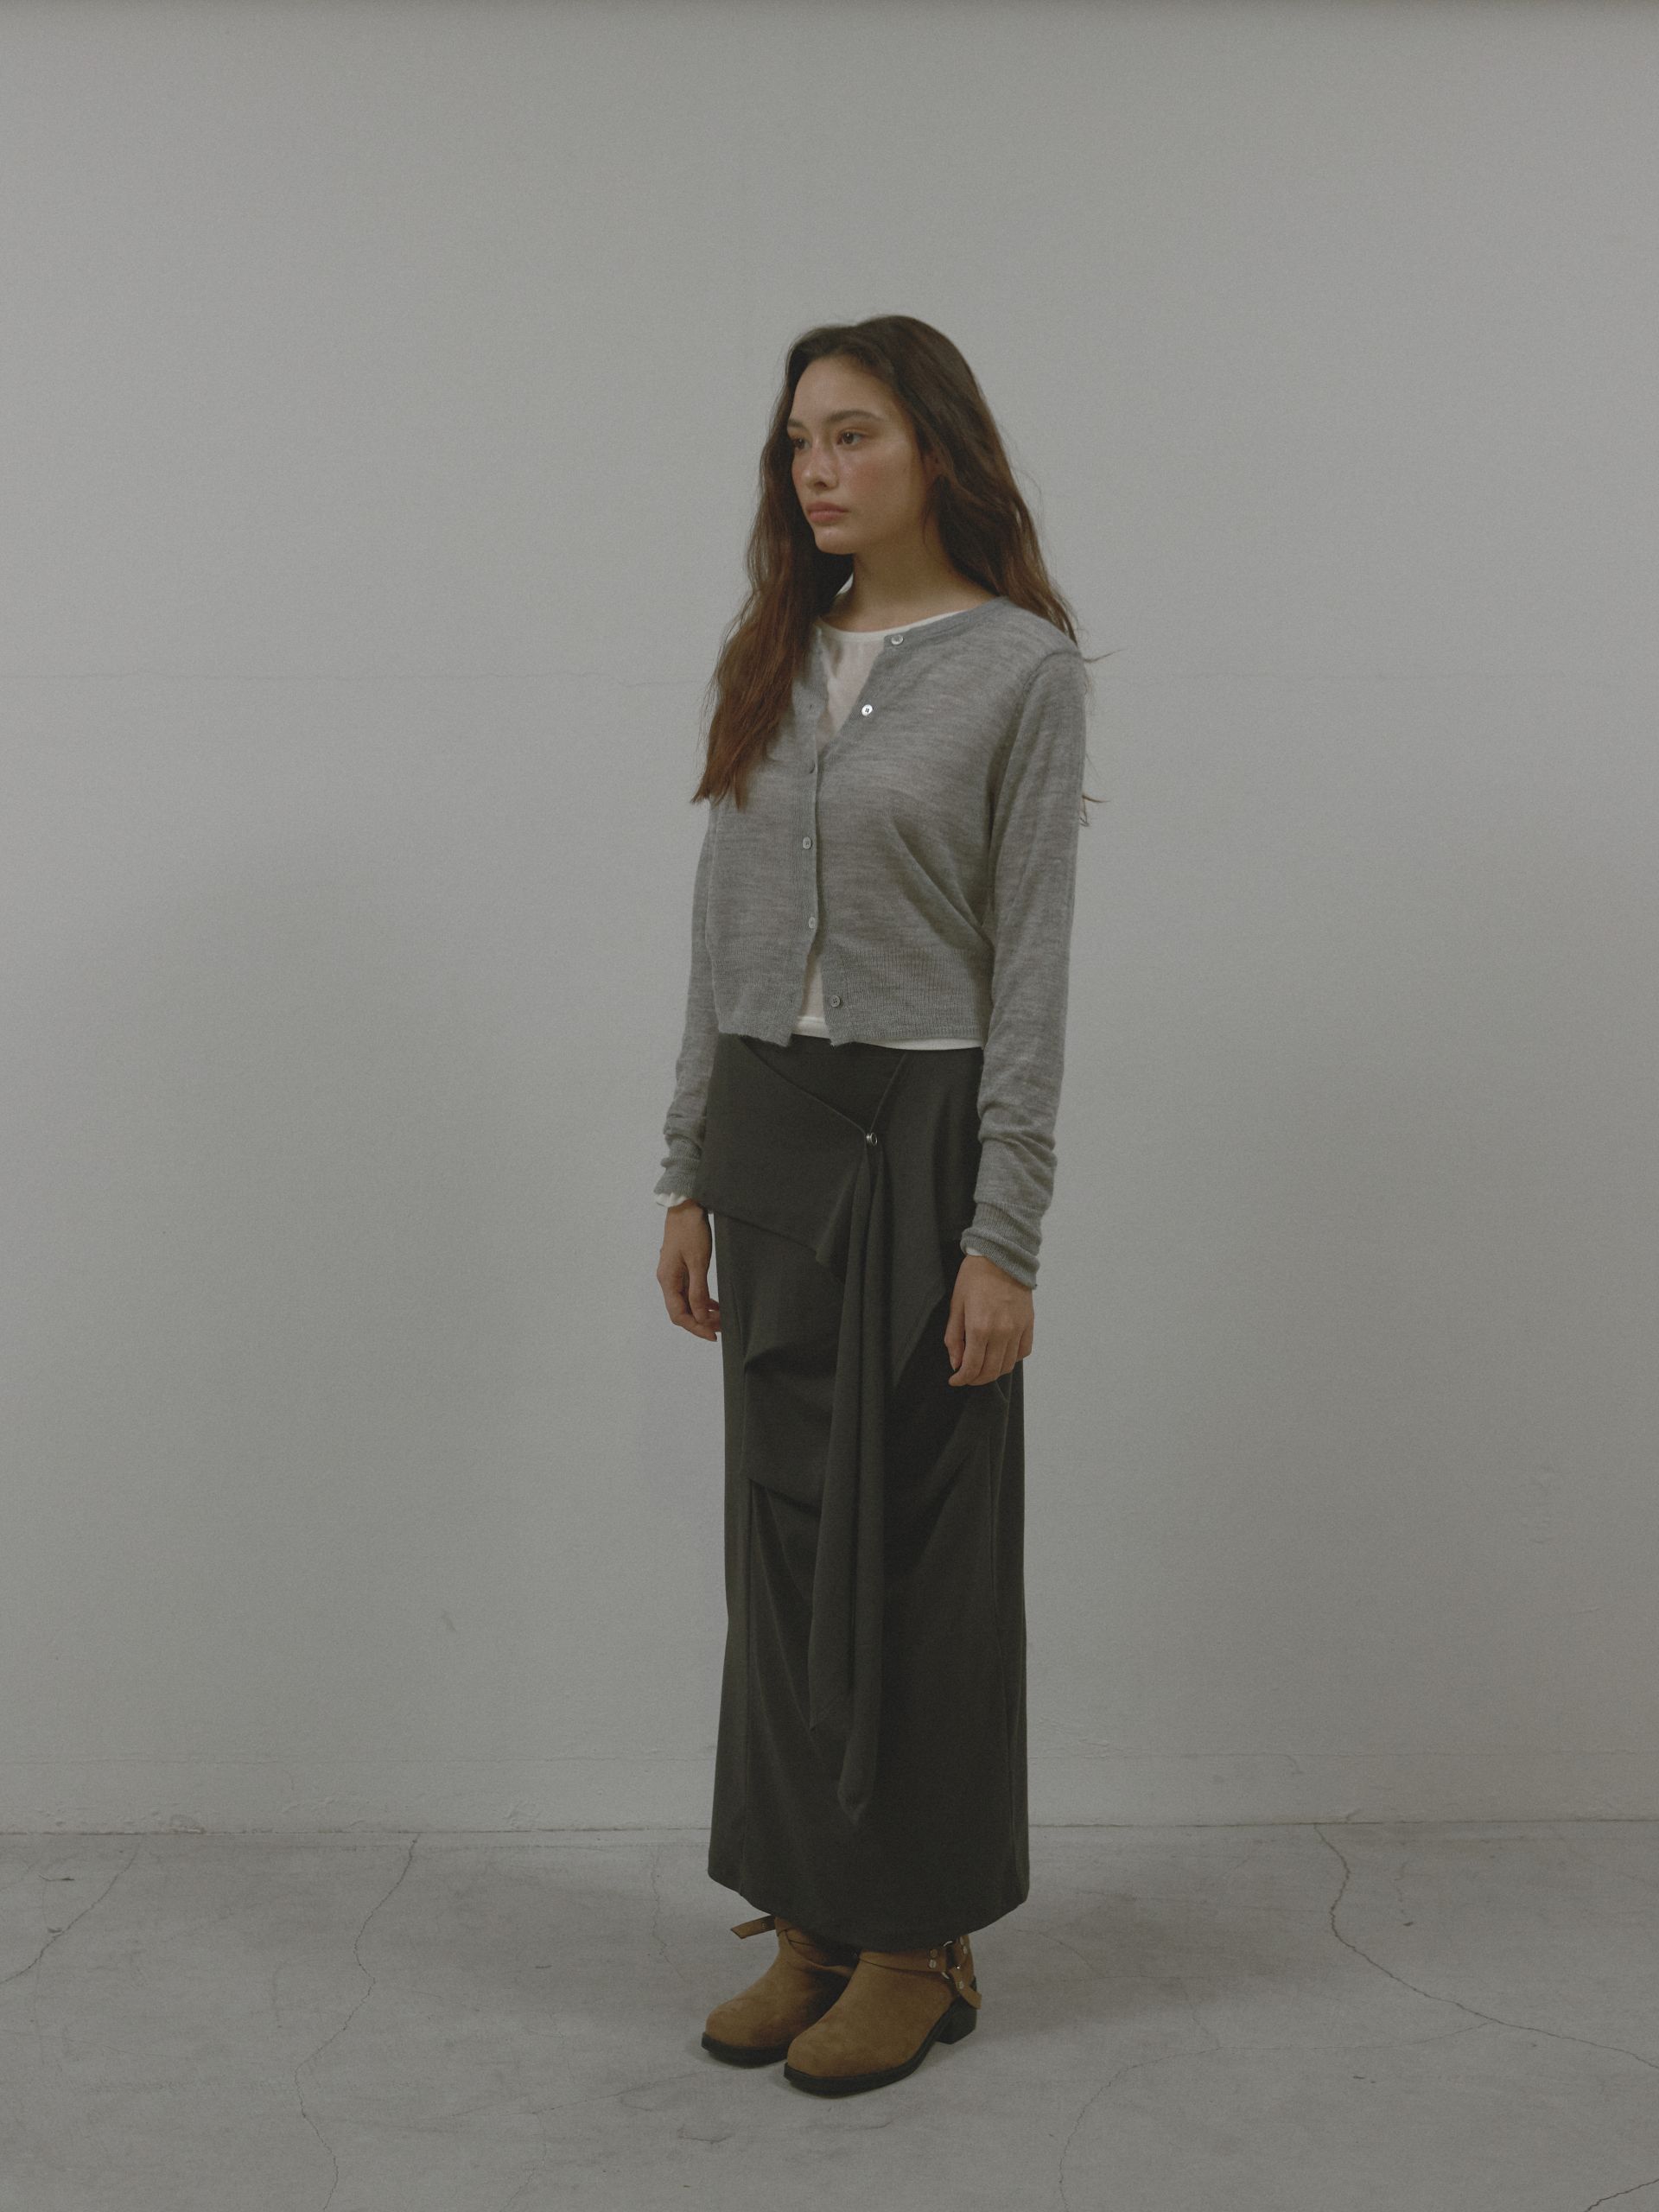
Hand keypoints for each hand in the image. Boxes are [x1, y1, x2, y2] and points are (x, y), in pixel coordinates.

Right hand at [657, 1200, 719, 1341]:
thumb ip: (698, 1292)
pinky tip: (714, 1304)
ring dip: (702, 1312)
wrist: (686, 1207)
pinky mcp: (680, 1268)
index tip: (712, 1335)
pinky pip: (689, 1291)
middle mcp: (667, 1280)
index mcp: (668, 1280)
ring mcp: (672, 1274)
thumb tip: (700, 1317)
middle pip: (681, 1310)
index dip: (695, 1327)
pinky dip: (701, 1300)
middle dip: (701, 1322)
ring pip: (686, 1302)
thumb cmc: (691, 1231)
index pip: (678, 1315)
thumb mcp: (698, 1262)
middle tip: (722, 1327)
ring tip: (721, 1318)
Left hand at [944, 1252, 1032, 1385]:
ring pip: (1008, 1365)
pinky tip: (1001, 1355)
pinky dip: (1012, 1359)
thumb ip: (954, 1337)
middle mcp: (1001, 1332)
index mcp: (979, 1327)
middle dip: (976, 1379)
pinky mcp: (1028, 1323)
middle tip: (967, 1377)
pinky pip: (1023, 1351)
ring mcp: (1017, 1328)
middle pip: (991, 1371)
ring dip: (994, 1372)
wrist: (1001, 1256)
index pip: (972, 1367)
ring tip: (983, 1368)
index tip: (955, 1380)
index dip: (962, 1379)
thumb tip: (956, 1363)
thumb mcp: (956, 1305)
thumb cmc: (974, 1277)